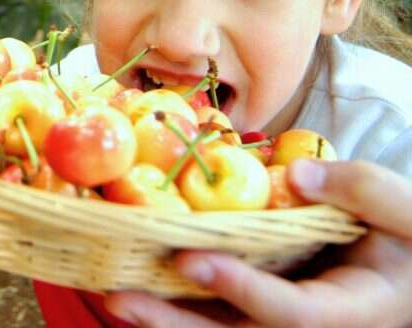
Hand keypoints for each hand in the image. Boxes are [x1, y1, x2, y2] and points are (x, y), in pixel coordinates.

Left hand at [105, 159, 411, 326]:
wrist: (405, 271)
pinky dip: (173, 305)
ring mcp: (280, 323)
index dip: (241, 290)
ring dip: (163, 319)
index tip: (190, 259)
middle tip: (121, 299)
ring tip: (111, 296)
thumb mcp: (406, 210)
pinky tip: (129, 283)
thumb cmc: (409, 236)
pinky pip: (214, 315)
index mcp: (354, 311)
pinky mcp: (260, 312)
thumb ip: (361, 191)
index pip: (293, 312)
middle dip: (176, 323)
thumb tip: (295, 178)